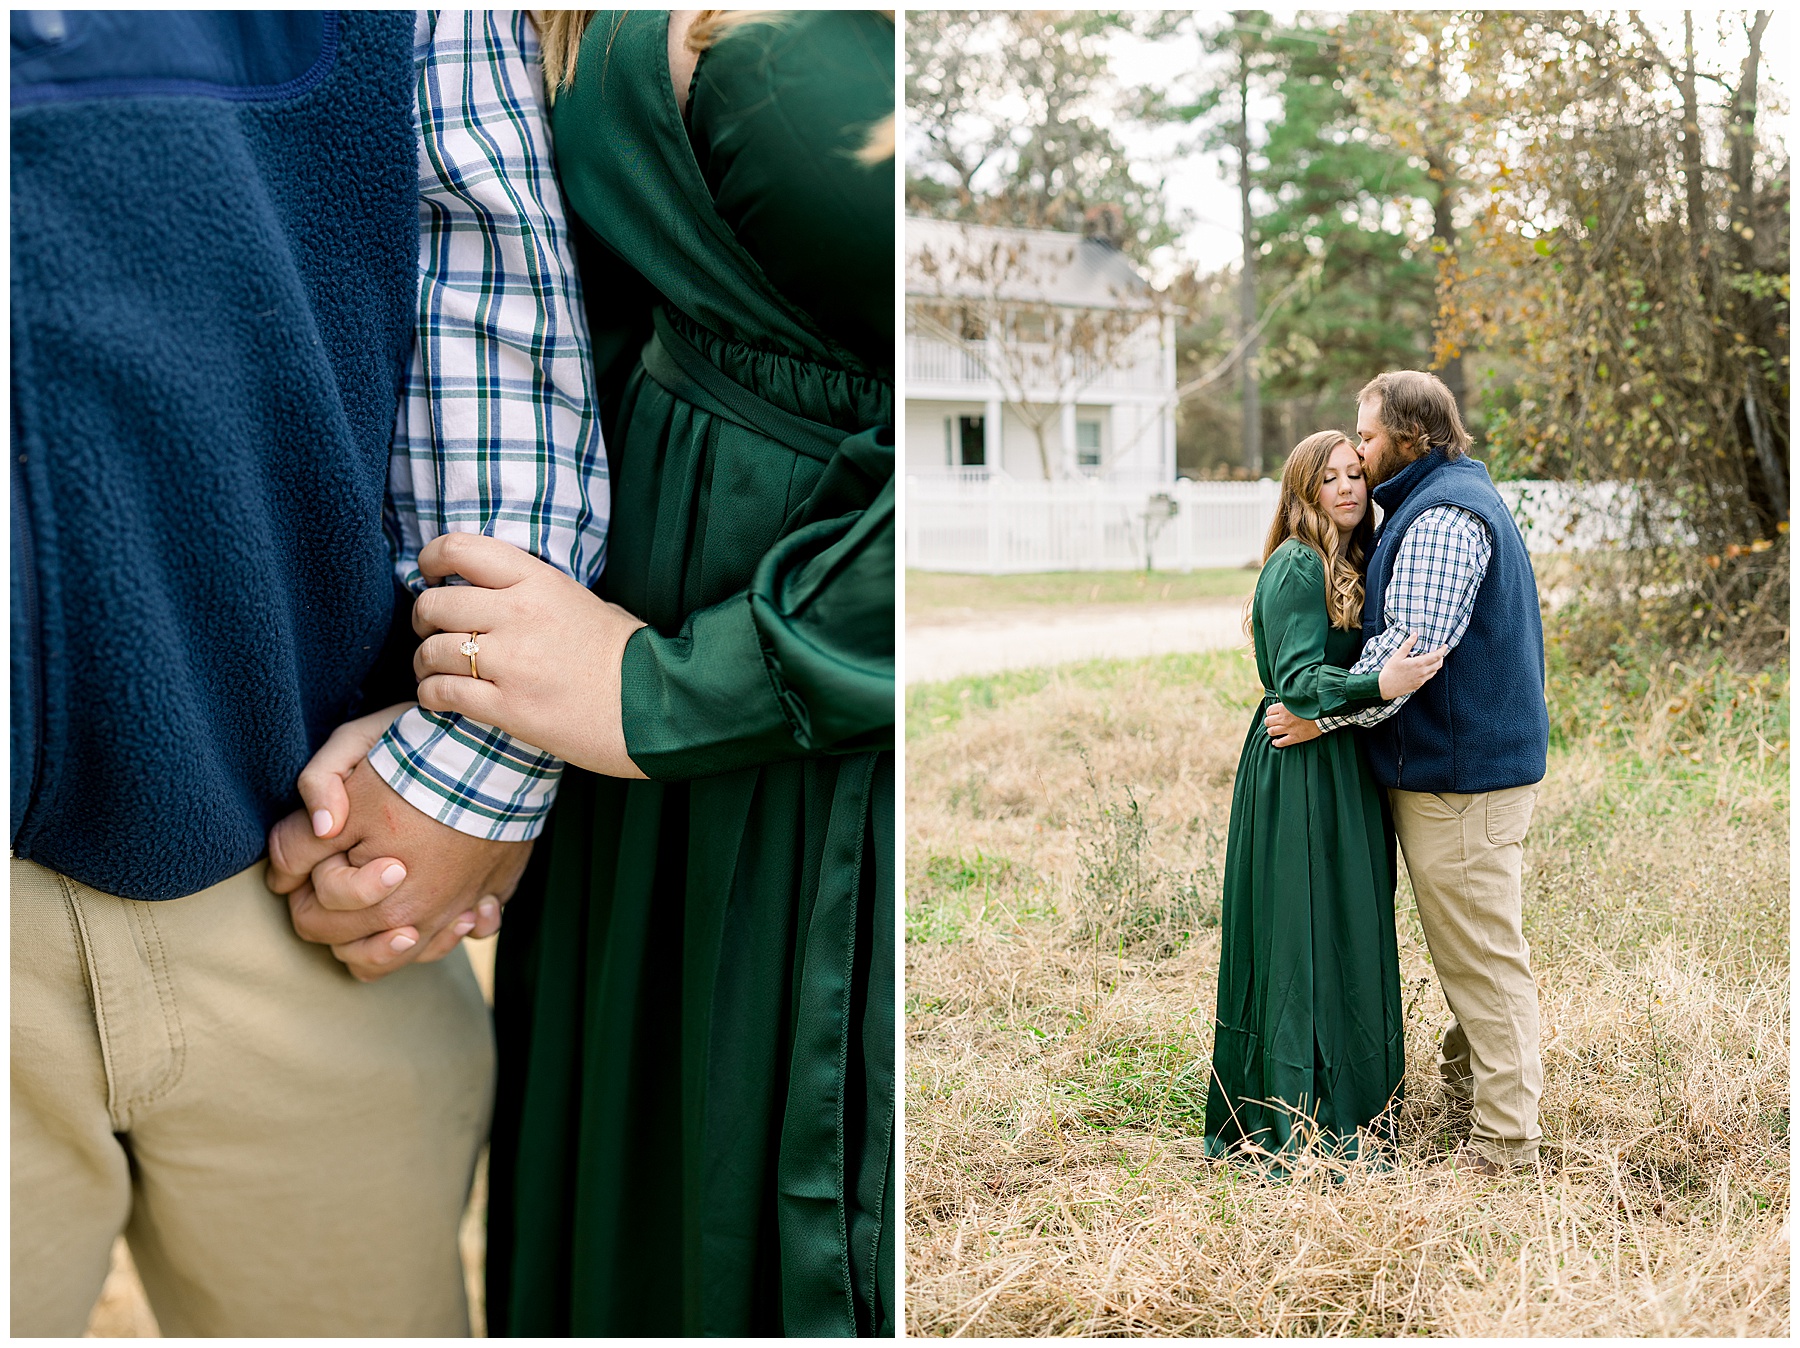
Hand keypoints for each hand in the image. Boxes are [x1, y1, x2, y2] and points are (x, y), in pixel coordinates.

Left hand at [266, 711, 529, 980]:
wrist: (495, 751)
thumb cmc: (415, 762)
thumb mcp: (341, 782)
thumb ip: (300, 836)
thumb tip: (283, 877)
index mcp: (374, 896)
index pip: (308, 918)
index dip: (297, 881)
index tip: (317, 845)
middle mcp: (417, 917)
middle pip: (349, 947)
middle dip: (332, 913)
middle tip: (342, 865)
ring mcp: (458, 911)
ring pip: (403, 956)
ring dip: (386, 939)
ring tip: (388, 896)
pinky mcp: (493, 896)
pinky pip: (462, 936)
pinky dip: (449, 929)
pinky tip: (441, 902)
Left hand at [410, 532, 649, 777]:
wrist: (655, 709)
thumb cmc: (628, 657)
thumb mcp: (586, 601)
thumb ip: (538, 592)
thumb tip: (499, 593)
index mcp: (538, 581)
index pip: (461, 549)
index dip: (431, 559)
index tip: (430, 574)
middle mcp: (518, 615)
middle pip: (435, 603)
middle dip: (422, 618)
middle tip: (429, 630)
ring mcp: (511, 662)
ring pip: (432, 650)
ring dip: (424, 661)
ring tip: (432, 670)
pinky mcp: (507, 707)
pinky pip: (442, 693)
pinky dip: (430, 696)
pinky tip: (437, 699)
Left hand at [1264, 701, 1321, 746]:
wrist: (1323, 716)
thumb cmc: (1312, 706)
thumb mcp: (1298, 698)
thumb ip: (1287, 698)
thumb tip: (1278, 695)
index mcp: (1283, 708)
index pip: (1269, 711)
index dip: (1270, 713)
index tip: (1272, 714)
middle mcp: (1284, 719)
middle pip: (1268, 722)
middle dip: (1269, 722)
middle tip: (1272, 723)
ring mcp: (1288, 729)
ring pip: (1272, 732)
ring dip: (1271, 731)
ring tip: (1273, 731)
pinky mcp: (1295, 737)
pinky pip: (1281, 743)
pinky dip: (1276, 743)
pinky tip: (1275, 742)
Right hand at [1377, 631, 1446, 699]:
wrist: (1385, 688)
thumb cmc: (1390, 671)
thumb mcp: (1397, 656)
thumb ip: (1408, 645)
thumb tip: (1415, 634)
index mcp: (1418, 663)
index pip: (1436, 656)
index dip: (1442, 650)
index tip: (1445, 646)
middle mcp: (1422, 672)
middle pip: (1438, 664)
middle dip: (1441, 657)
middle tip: (1439, 652)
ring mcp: (1421, 680)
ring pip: (1435, 671)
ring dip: (1437, 664)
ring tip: (1433, 659)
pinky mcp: (1419, 685)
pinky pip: (1429, 677)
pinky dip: (1431, 671)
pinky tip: (1425, 668)